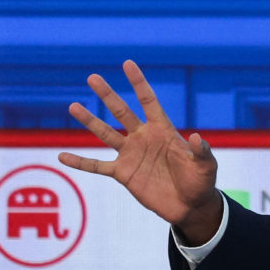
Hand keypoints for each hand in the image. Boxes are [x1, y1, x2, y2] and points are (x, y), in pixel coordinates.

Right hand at [57, 60, 222, 243]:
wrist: (190, 206)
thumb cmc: (201, 182)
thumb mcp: (207, 165)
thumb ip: (202, 151)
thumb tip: (197, 137)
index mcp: (163, 130)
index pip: (149, 102)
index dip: (139, 83)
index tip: (127, 64)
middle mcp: (144, 138)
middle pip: (122, 112)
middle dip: (108, 95)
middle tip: (92, 77)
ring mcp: (131, 155)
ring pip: (106, 134)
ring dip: (90, 121)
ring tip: (73, 106)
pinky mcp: (123, 174)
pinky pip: (97, 166)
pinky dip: (80, 162)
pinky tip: (62, 156)